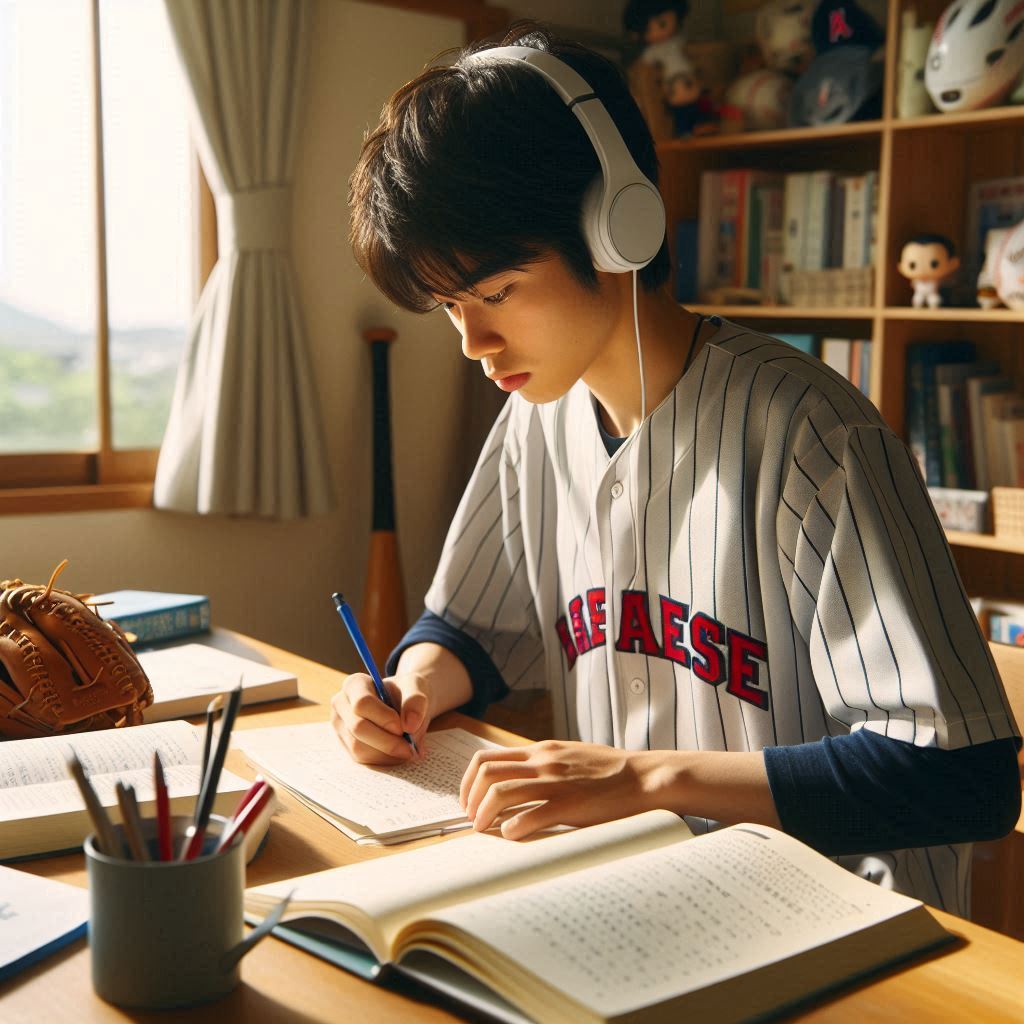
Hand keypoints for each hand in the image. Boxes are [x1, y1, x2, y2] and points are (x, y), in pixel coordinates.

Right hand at [330, 671, 428, 764]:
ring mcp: (340, 726)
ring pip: (358, 747)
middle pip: (358, 728)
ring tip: (407, 749)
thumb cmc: (406, 692)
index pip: (362, 703)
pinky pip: (362, 759)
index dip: (384, 718)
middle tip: (410, 748)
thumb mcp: (416, 686)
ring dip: (387, 753)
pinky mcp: (346, 745)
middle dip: (387, 742)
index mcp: (354, 684)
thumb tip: (409, 725)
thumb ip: (415, 700)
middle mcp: (341, 704)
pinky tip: (398, 753)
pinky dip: (384, 760)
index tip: (404, 728)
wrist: (404, 704)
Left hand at [459, 740, 659, 839]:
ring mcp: (555, 782)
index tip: (468, 800)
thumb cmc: (611, 771)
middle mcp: (543, 761)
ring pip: (500, 792)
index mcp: (541, 750)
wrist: (644, 777)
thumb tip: (517, 780)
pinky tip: (511, 835)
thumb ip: (543, 764)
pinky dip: (513, 828)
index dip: (469, 781)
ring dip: (483, 813)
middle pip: (486, 772)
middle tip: (471, 817)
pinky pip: (530, 815)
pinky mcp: (570, 803)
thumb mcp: (569, 756)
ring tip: (482, 829)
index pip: (488, 757)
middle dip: (470, 797)